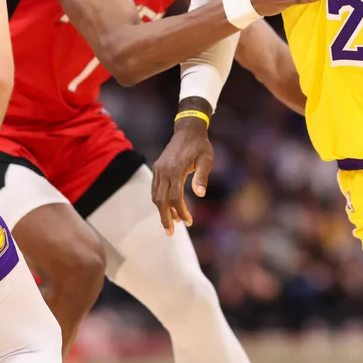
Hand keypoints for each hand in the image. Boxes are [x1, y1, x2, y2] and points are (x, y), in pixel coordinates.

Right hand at [151, 119, 214, 235]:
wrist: (188, 129)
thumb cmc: (201, 145)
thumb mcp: (207, 159)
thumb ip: (203, 176)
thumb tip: (200, 194)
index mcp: (176, 169)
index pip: (175, 197)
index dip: (181, 211)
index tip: (188, 222)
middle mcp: (163, 170)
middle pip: (161, 200)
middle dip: (165, 217)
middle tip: (170, 233)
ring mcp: (158, 169)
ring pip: (156, 195)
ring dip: (162, 210)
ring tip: (172, 223)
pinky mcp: (158, 168)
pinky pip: (155, 188)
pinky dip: (160, 200)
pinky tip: (168, 208)